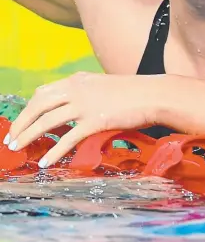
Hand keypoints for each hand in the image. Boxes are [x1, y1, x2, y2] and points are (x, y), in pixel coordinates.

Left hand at [3, 72, 158, 167]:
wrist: (152, 94)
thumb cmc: (132, 92)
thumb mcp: (103, 85)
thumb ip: (86, 91)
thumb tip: (73, 104)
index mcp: (78, 80)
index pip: (44, 92)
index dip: (29, 107)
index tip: (22, 120)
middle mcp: (77, 89)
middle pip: (39, 104)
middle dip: (22, 122)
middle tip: (11, 138)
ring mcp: (85, 104)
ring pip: (47, 121)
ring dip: (29, 135)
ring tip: (17, 148)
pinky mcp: (95, 120)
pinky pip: (68, 138)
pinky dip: (54, 151)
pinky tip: (45, 162)